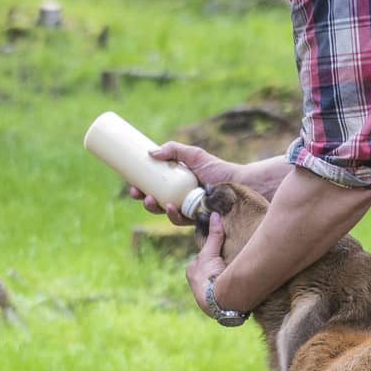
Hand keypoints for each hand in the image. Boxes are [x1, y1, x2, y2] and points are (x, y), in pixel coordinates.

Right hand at [129, 142, 243, 225]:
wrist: (239, 183)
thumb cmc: (219, 169)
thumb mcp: (194, 155)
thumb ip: (173, 149)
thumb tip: (150, 152)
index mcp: (177, 185)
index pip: (154, 188)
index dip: (141, 188)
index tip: (131, 184)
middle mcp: (181, 199)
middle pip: (156, 202)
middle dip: (143, 199)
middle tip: (136, 193)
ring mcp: (189, 211)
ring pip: (166, 213)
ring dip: (154, 208)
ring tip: (150, 199)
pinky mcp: (197, 221)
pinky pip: (181, 221)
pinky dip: (173, 215)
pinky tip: (170, 207)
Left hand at [187, 213, 232, 317]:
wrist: (217, 302)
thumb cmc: (209, 277)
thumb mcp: (210, 253)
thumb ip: (214, 236)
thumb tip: (214, 214)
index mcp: (192, 271)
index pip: (204, 258)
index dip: (214, 253)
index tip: (223, 252)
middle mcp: (196, 283)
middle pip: (210, 269)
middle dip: (218, 266)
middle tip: (230, 262)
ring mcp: (206, 294)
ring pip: (216, 281)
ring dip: (224, 278)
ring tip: (235, 274)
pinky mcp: (217, 303)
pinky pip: (223, 291)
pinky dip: (228, 288)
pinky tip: (236, 287)